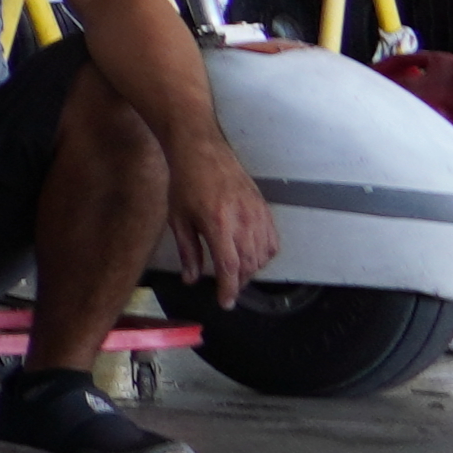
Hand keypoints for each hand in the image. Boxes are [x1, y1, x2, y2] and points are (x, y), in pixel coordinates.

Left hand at [164, 127, 276, 307]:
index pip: (230, 267)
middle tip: (227, 286)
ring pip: (263, 256)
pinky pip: (273, 241)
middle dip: (239, 281)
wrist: (202, 150)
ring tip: (237, 273)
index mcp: (218, 224)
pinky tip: (252, 256)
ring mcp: (257, 214)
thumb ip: (188, 251)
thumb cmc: (186, 182)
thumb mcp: (179, 218)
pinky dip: (265, 255)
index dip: (229, 289)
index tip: (226, 302)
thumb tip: (191, 278)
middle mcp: (243, 220)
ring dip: (252, 270)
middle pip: (250, 265)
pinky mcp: (265, 208)